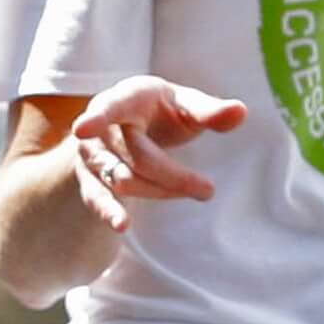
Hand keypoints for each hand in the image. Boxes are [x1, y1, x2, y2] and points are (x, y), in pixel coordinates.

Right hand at [67, 79, 246, 233]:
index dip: (98, 117)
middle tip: (208, 189)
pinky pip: (97, 198)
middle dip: (172, 175)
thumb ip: (210, 111)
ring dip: (158, 191)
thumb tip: (240, 112)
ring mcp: (92, 155)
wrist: (124, 126)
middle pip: (136, 156)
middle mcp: (101, 126)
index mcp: (125, 98)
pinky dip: (109, 211)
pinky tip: (123, 225)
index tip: (82, 129)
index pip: (111, 107)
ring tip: (197, 192)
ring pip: (123, 180)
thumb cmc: (161, 112)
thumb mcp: (185, 105)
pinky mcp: (90, 179)